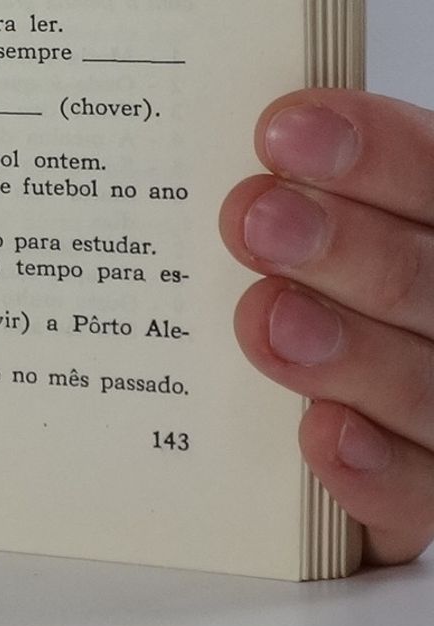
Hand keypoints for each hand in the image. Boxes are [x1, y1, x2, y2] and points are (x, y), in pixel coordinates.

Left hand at [222, 90, 433, 565]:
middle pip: (428, 280)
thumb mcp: (316, 217)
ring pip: (427, 385)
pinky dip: (376, 468)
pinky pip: (424, 491)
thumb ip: (294, 189)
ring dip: (350, 353)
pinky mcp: (431, 488)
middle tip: (253, 220)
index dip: (377, 154)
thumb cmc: (322, 277)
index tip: (282, 133)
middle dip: (344, 246)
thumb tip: (213, 137)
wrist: (369, 401)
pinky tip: (323, 436)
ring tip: (267, 321)